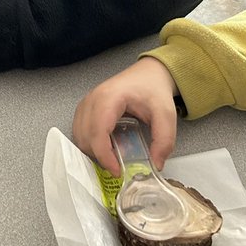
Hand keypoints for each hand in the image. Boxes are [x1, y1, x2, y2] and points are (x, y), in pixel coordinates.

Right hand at [71, 57, 178, 175]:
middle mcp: (92, 99)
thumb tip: (155, 165)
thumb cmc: (153, 90)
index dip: (105, 155)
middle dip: (100, 156)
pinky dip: (90, 143)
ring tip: (114, 156)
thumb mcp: (166, 115)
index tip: (118, 171)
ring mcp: (86, 103)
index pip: (98, 132)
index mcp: (109, 98)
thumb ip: (164, 141)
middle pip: (85, 136)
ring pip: (79, 136)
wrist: (148, 74)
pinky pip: (80, 131)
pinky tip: (107, 145)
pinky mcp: (85, 108)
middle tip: (119, 166)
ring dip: (93, 151)